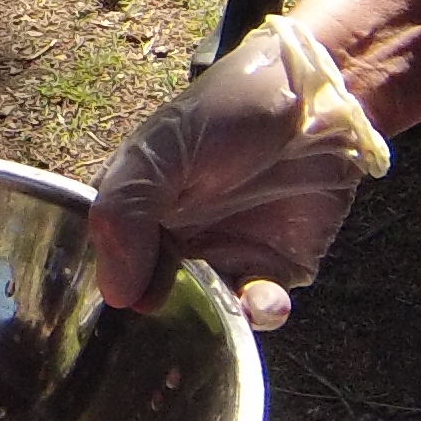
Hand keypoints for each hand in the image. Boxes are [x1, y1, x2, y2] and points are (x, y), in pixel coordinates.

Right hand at [88, 17, 389, 328]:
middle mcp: (172, 242)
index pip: (105, 265)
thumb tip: (115, 294)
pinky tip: (261, 300)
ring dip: (208, 324)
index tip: (121, 302)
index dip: (109, 289)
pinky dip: (259, 313)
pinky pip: (258, 308)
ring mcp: (222, 257)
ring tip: (218, 314)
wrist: (314, 97)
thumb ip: (126, 213)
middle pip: (150, 299)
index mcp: (134, 212)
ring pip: (203, 315)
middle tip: (168, 316)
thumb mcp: (158, 151)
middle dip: (156, 320)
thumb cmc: (226, 110)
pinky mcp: (272, 269)